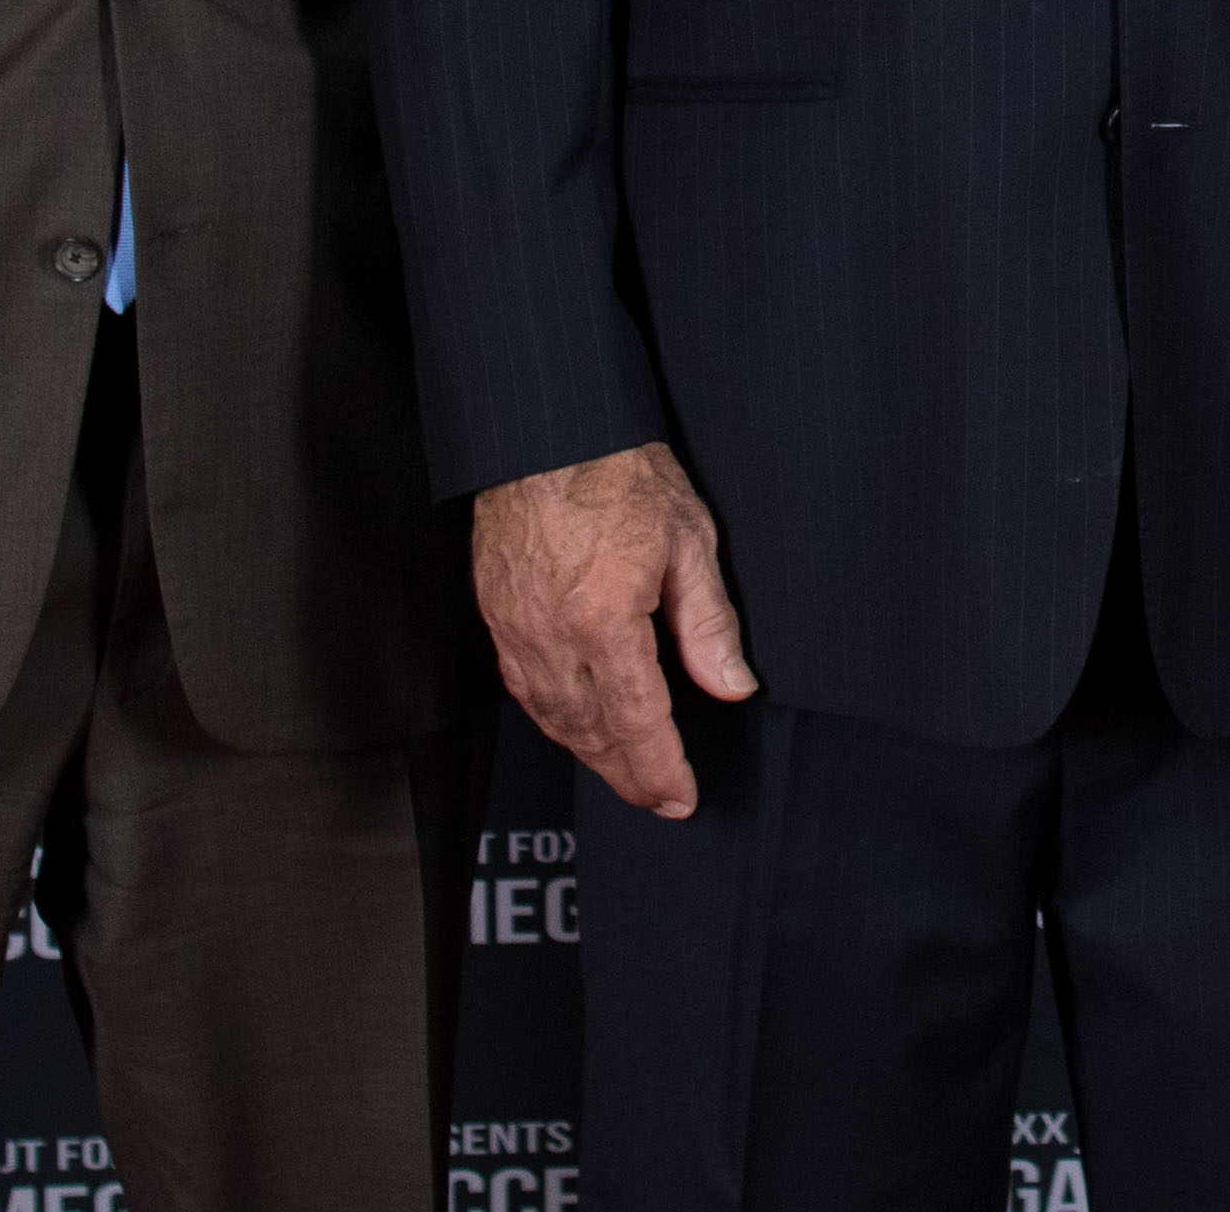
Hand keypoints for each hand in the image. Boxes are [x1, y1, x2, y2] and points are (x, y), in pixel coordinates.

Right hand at [473, 441, 756, 819]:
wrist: (545, 431)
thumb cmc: (617, 471)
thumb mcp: (689, 539)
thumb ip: (709, 623)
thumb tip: (733, 685)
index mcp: (605, 619)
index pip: (638, 721)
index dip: (660, 769)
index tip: (680, 798)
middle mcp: (553, 634)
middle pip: (592, 731)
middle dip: (627, 774)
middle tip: (657, 798)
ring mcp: (517, 628)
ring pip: (553, 717)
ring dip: (590, 753)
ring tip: (624, 771)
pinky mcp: (496, 615)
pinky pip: (523, 687)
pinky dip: (553, 719)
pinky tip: (575, 725)